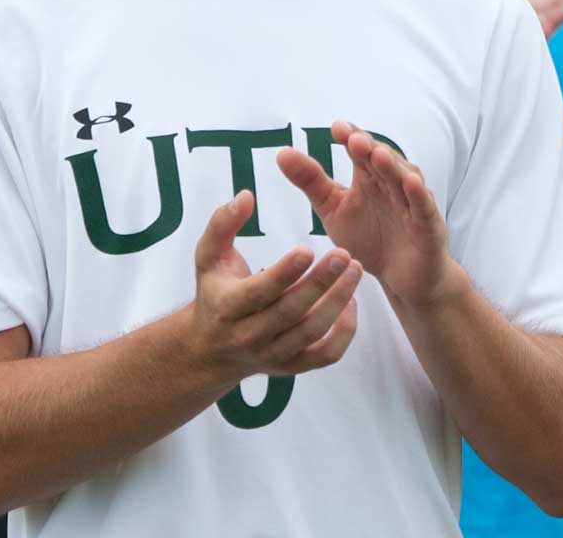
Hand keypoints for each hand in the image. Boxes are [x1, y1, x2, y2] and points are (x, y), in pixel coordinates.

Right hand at [183, 191, 361, 379]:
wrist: (210, 349)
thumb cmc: (214, 290)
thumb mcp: (207, 255)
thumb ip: (223, 223)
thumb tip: (246, 196)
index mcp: (228, 307)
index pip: (260, 292)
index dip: (284, 273)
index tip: (308, 249)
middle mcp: (249, 336)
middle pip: (291, 312)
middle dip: (320, 283)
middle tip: (344, 255)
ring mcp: (273, 355)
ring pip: (311, 333)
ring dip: (337, 302)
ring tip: (355, 270)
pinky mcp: (292, 366)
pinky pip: (325, 356)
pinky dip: (344, 333)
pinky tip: (352, 302)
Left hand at [276, 122, 452, 306]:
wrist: (401, 278)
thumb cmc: (369, 239)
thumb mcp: (333, 209)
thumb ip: (311, 181)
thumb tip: (281, 152)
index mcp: (369, 177)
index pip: (360, 150)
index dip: (351, 137)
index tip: (336, 128)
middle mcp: (392, 184)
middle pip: (381, 161)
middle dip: (369, 148)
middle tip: (353, 138)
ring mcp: (412, 203)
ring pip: (404, 179)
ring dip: (392, 166)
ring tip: (377, 154)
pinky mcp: (428, 226)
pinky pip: (424, 208)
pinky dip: (419, 195)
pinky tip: (411, 183)